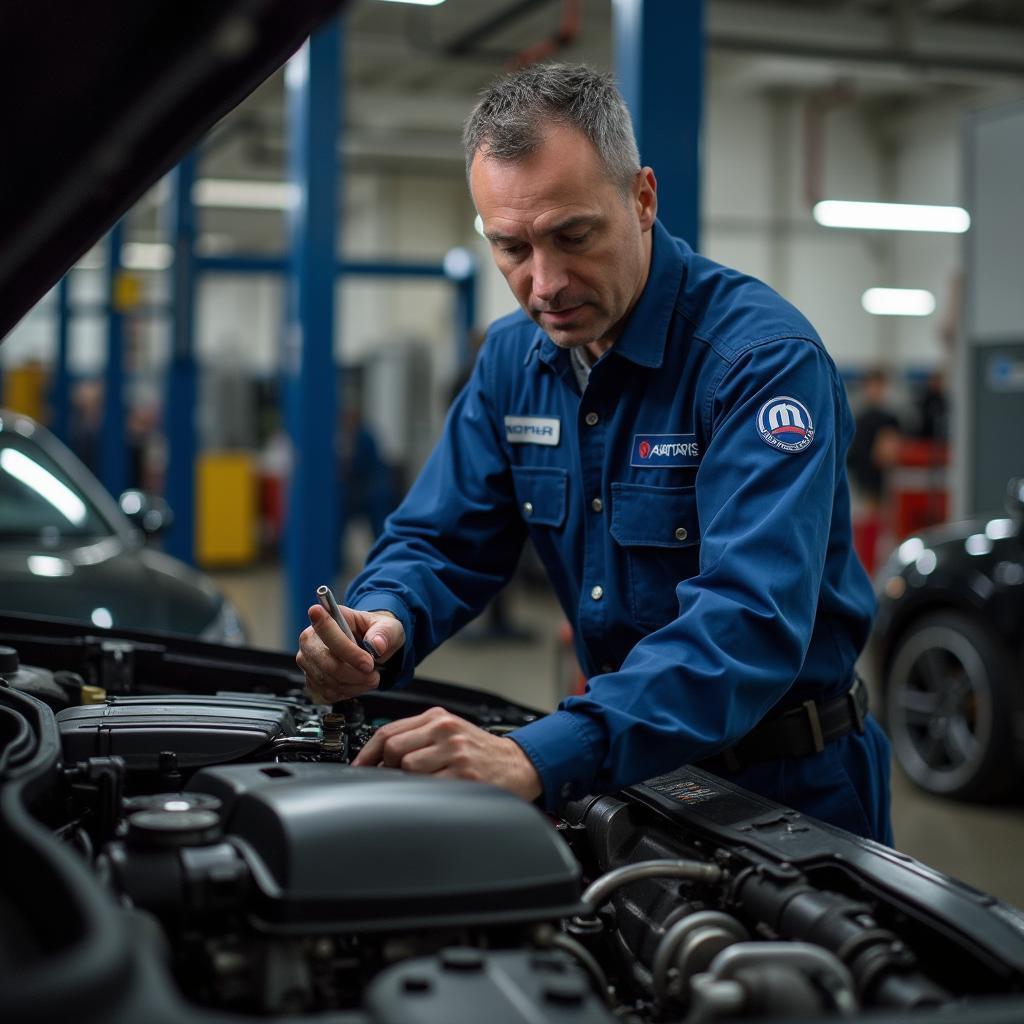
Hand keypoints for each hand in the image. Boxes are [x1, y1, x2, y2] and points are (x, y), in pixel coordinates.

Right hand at [296, 606, 404, 701]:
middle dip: (354, 673)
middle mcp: (312, 637)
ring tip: (369, 677)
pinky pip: (327, 692)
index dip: (347, 650)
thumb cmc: (375, 631)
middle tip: (373, 673)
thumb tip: (376, 645)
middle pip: (326, 662)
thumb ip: (384, 633)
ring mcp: (308, 659)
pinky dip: (347, 692)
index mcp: (330, 616)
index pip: (325, 630)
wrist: (371, 646)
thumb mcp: (387, 626)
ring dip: (354, 684)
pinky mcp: (310, 678)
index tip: (368, 663)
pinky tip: (357, 683)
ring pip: (328, 680)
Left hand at [352, 706, 542, 801]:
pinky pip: (427, 786)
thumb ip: (417, 737)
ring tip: (418, 786)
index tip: (359, 768)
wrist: (518, 764)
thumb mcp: (449, 732)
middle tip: (394, 779)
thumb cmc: (480, 751)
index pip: (388, 731)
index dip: (367, 753)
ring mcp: (455, 752)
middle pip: (393, 748)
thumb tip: (379, 759)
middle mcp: (445, 730)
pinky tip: (430, 794)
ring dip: (405, 781)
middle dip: (387, 767)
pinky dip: (421, 793)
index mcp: (437, 717)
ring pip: (407, 767)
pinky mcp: (463, 775)